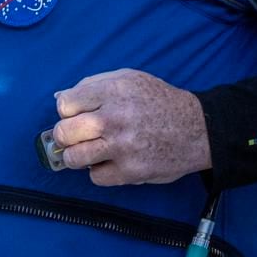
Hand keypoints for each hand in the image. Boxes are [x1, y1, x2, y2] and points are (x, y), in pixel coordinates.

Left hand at [51, 69, 210, 186]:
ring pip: (74, 158)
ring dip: (77, 156)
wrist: (197, 129)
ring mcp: (122, 146)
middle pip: (63, 132)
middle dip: (65, 136)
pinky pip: (96, 177)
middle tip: (77, 137)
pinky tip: (112, 162)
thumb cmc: (160, 102)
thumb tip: (59, 97)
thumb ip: (93, 84)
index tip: (77, 116)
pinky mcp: (130, 171)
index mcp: (113, 91)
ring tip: (90, 152)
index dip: (67, 112)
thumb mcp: (130, 79)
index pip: (65, 105)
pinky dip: (100, 171)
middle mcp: (115, 117)